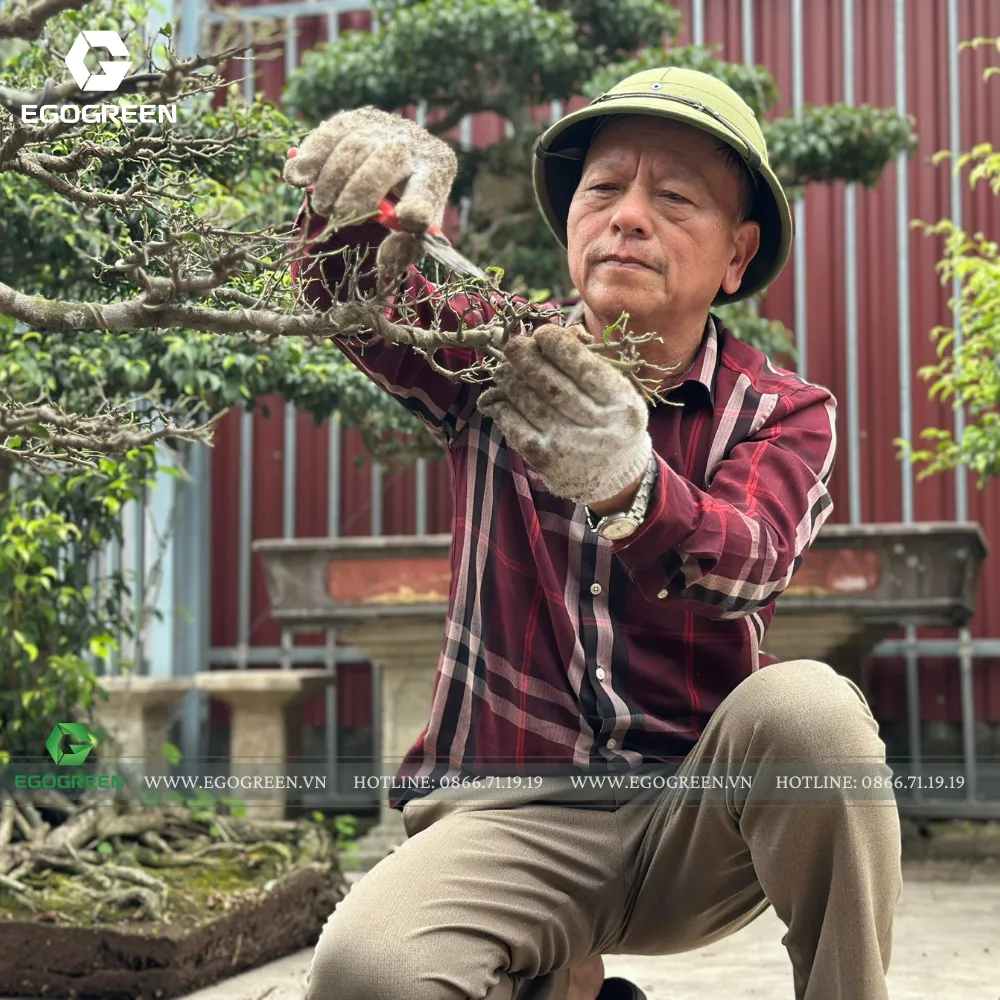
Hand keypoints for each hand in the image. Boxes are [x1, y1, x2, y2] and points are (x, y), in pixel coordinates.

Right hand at [283, 106, 457, 272]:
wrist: (395, 163)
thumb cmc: (406, 205)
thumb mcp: (415, 232)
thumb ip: (405, 250)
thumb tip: (387, 258)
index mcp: (437, 170)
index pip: (429, 187)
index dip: (419, 203)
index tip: (409, 219)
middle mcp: (413, 142)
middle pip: (387, 160)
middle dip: (359, 192)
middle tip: (338, 216)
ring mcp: (381, 126)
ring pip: (353, 147)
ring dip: (331, 181)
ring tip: (323, 207)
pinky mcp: (352, 120)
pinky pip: (327, 136)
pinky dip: (309, 158)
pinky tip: (296, 179)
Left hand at [477, 324, 651, 505]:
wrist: (615, 478)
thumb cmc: (613, 423)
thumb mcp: (618, 393)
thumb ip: (591, 363)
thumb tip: (551, 335)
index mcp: (622, 404)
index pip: (584, 368)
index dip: (558, 345)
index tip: (542, 333)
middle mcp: (598, 427)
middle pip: (551, 384)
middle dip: (526, 358)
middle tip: (514, 345)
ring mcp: (569, 446)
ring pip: (529, 402)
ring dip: (509, 380)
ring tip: (504, 369)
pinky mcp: (545, 459)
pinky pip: (515, 426)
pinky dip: (502, 407)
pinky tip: (496, 396)